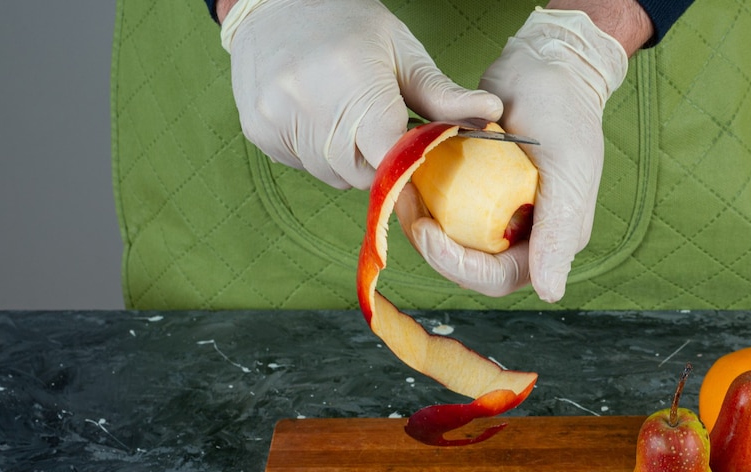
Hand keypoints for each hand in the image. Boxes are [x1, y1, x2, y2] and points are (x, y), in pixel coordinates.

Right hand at [220, 0, 502, 189]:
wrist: (276, 2)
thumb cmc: (348, 23)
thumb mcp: (402, 52)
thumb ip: (443, 95)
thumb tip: (492, 114)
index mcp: (353, 83)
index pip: (389, 157)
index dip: (407, 165)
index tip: (416, 155)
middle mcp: (309, 104)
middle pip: (362, 174)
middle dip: (378, 160)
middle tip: (379, 125)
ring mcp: (277, 119)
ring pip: (332, 175)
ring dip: (348, 158)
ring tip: (345, 114)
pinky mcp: (258, 130)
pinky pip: (303, 165)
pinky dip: (317, 151)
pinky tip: (317, 114)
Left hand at [405, 7, 632, 301]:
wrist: (546, 64)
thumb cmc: (563, 109)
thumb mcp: (567, 170)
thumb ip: (558, 233)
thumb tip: (549, 292)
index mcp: (551, 241)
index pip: (497, 277)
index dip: (457, 266)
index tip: (426, 231)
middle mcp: (525, 236)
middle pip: (469, 267)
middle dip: (433, 247)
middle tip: (407, 210)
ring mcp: (500, 215)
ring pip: (454, 243)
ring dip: (425, 225)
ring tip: (404, 194)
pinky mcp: (480, 192)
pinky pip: (448, 212)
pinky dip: (428, 201)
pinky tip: (411, 181)